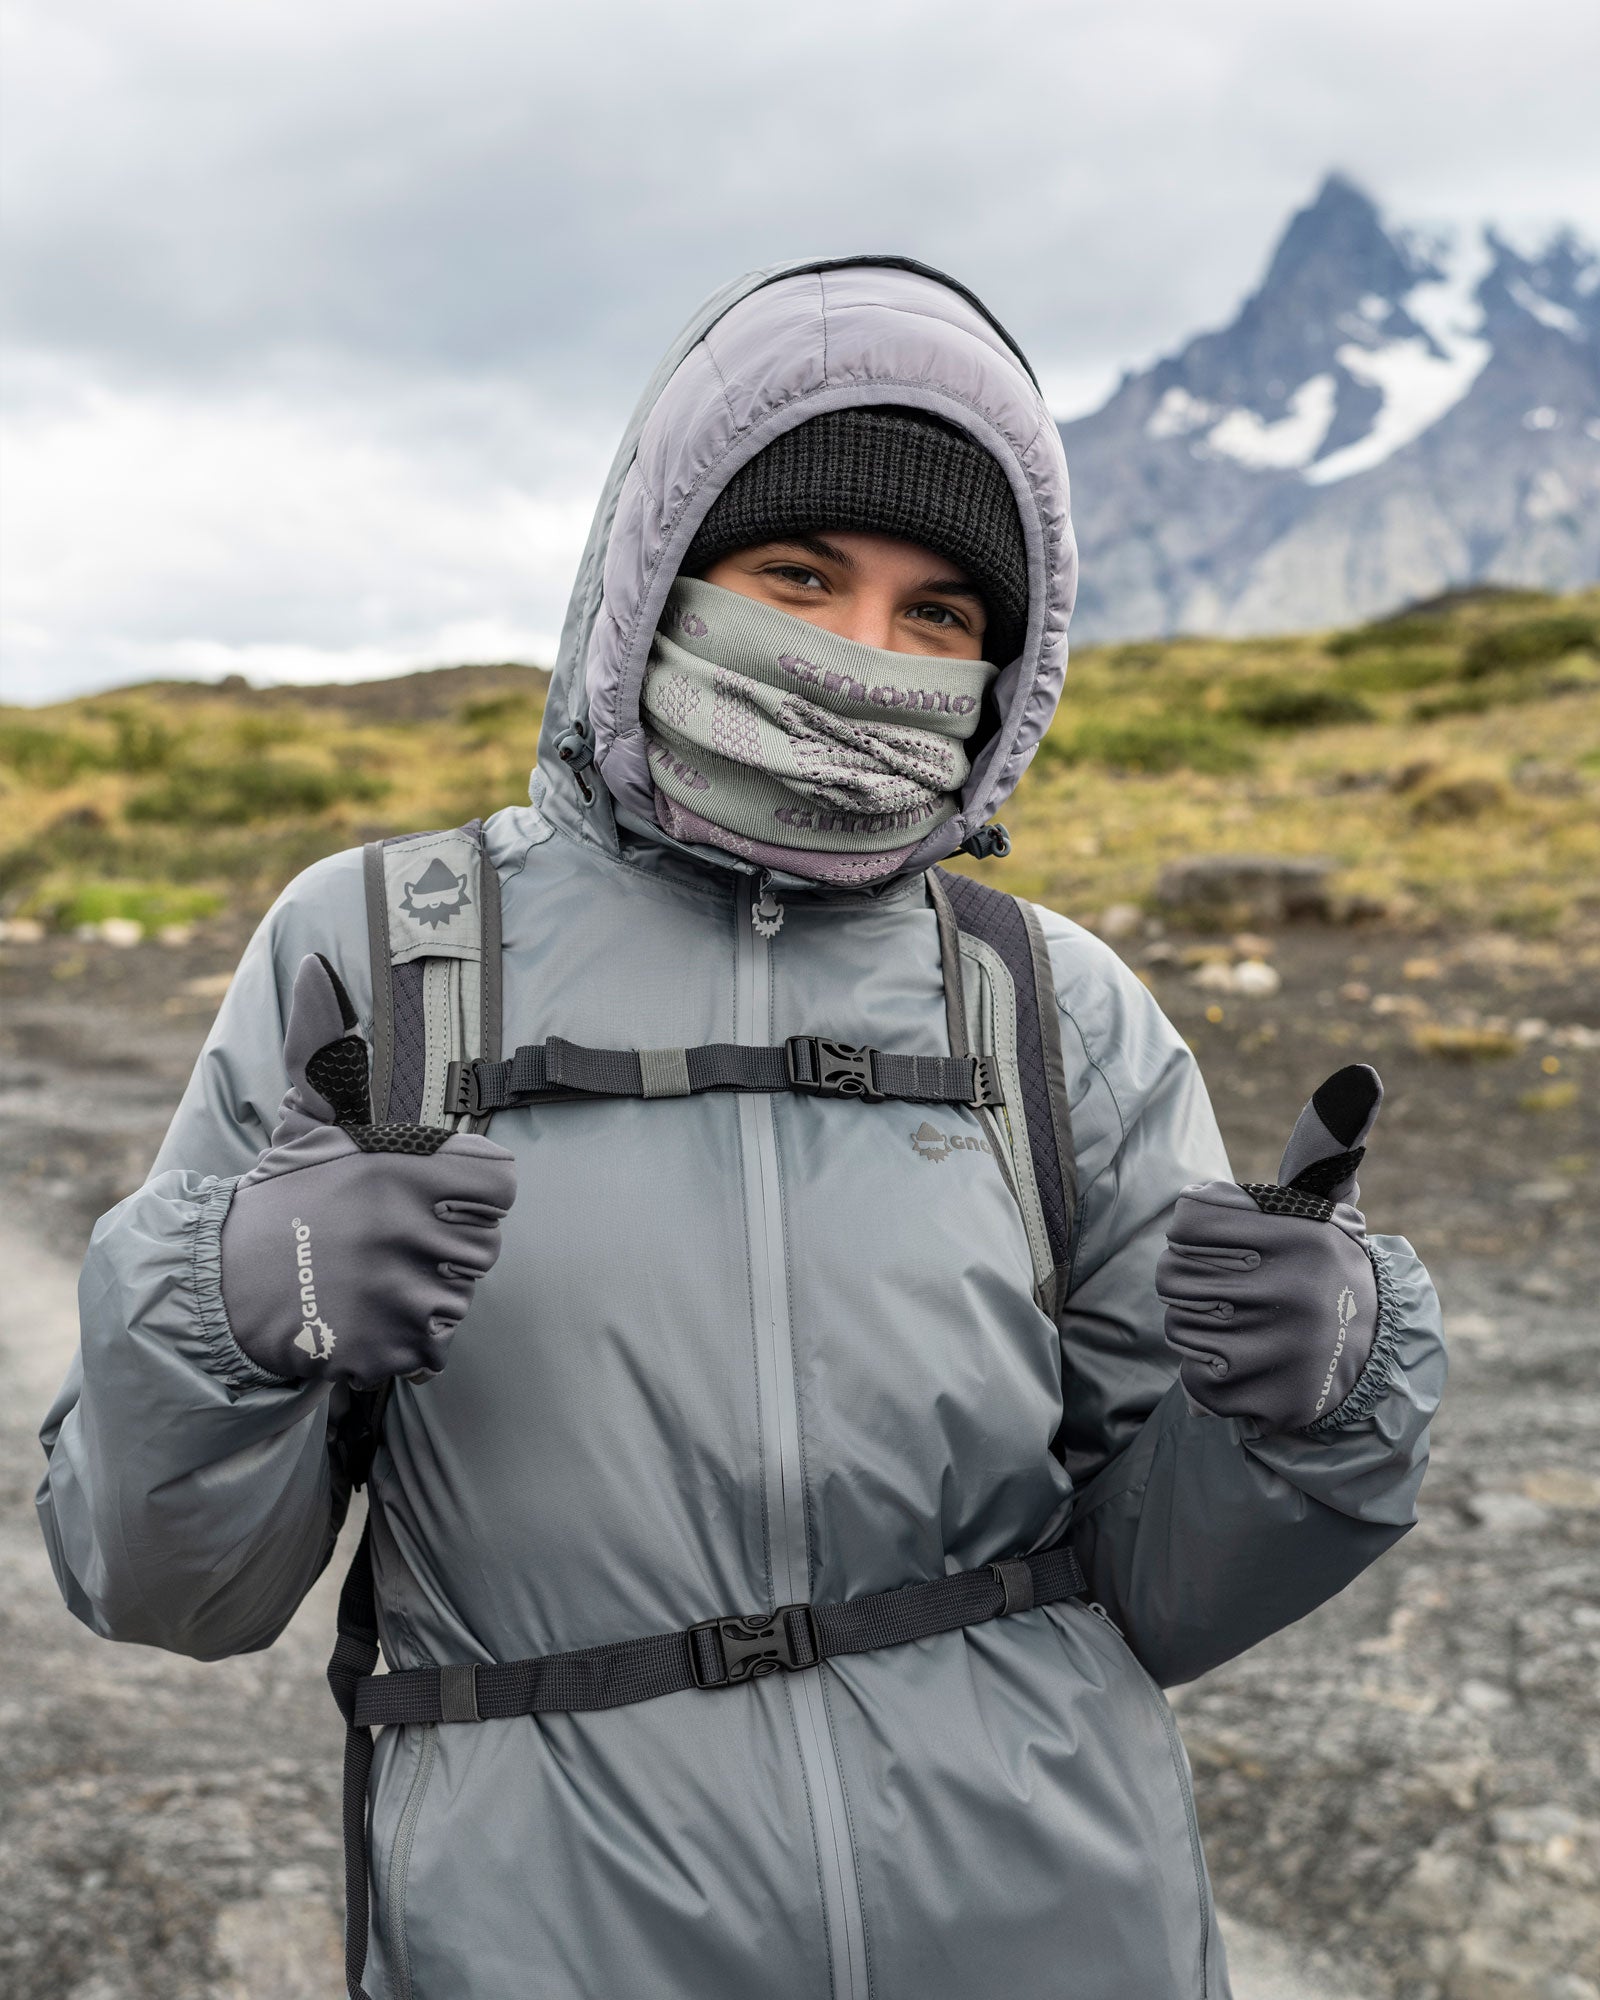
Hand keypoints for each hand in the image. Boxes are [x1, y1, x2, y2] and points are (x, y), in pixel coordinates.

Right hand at [219, 954, 516, 1385]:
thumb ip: (324, 1046)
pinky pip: (436, 1346)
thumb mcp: (305, 1118)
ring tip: (372, 1276)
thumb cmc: (281, 1198)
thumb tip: (316, 967)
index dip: (470, 1190)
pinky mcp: (389, 1351)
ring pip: (461, 1296)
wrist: (223, 1288)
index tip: (431, 1193)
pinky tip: (368, 1316)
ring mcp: (399, 1297)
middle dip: (445, 1244)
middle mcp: (406, 1234)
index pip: (500, 1185)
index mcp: (401, 1173)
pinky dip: (410, 1339)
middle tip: (389, 1240)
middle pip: (484, 1245)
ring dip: (427, 1292)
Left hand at [1156, 1064, 1383, 1432]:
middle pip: (1173, 1275)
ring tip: (1246, 1327)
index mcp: (1302, 1231)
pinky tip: (1251, 1367)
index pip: (1187, 1221)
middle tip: (1237, 1292)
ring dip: (1199, 1329)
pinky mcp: (1271, 1398)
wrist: (1369, 1364)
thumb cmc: (1323, 1268)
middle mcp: (1298, 1286)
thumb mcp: (1326, 1205)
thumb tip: (1361, 1074)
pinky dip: (1210, 1378)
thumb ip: (1326, 1142)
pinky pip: (1194, 1380)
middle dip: (1192, 1283)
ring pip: (1179, 1327)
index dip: (1197, 1234)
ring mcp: (1285, 1347)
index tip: (1232, 1246)